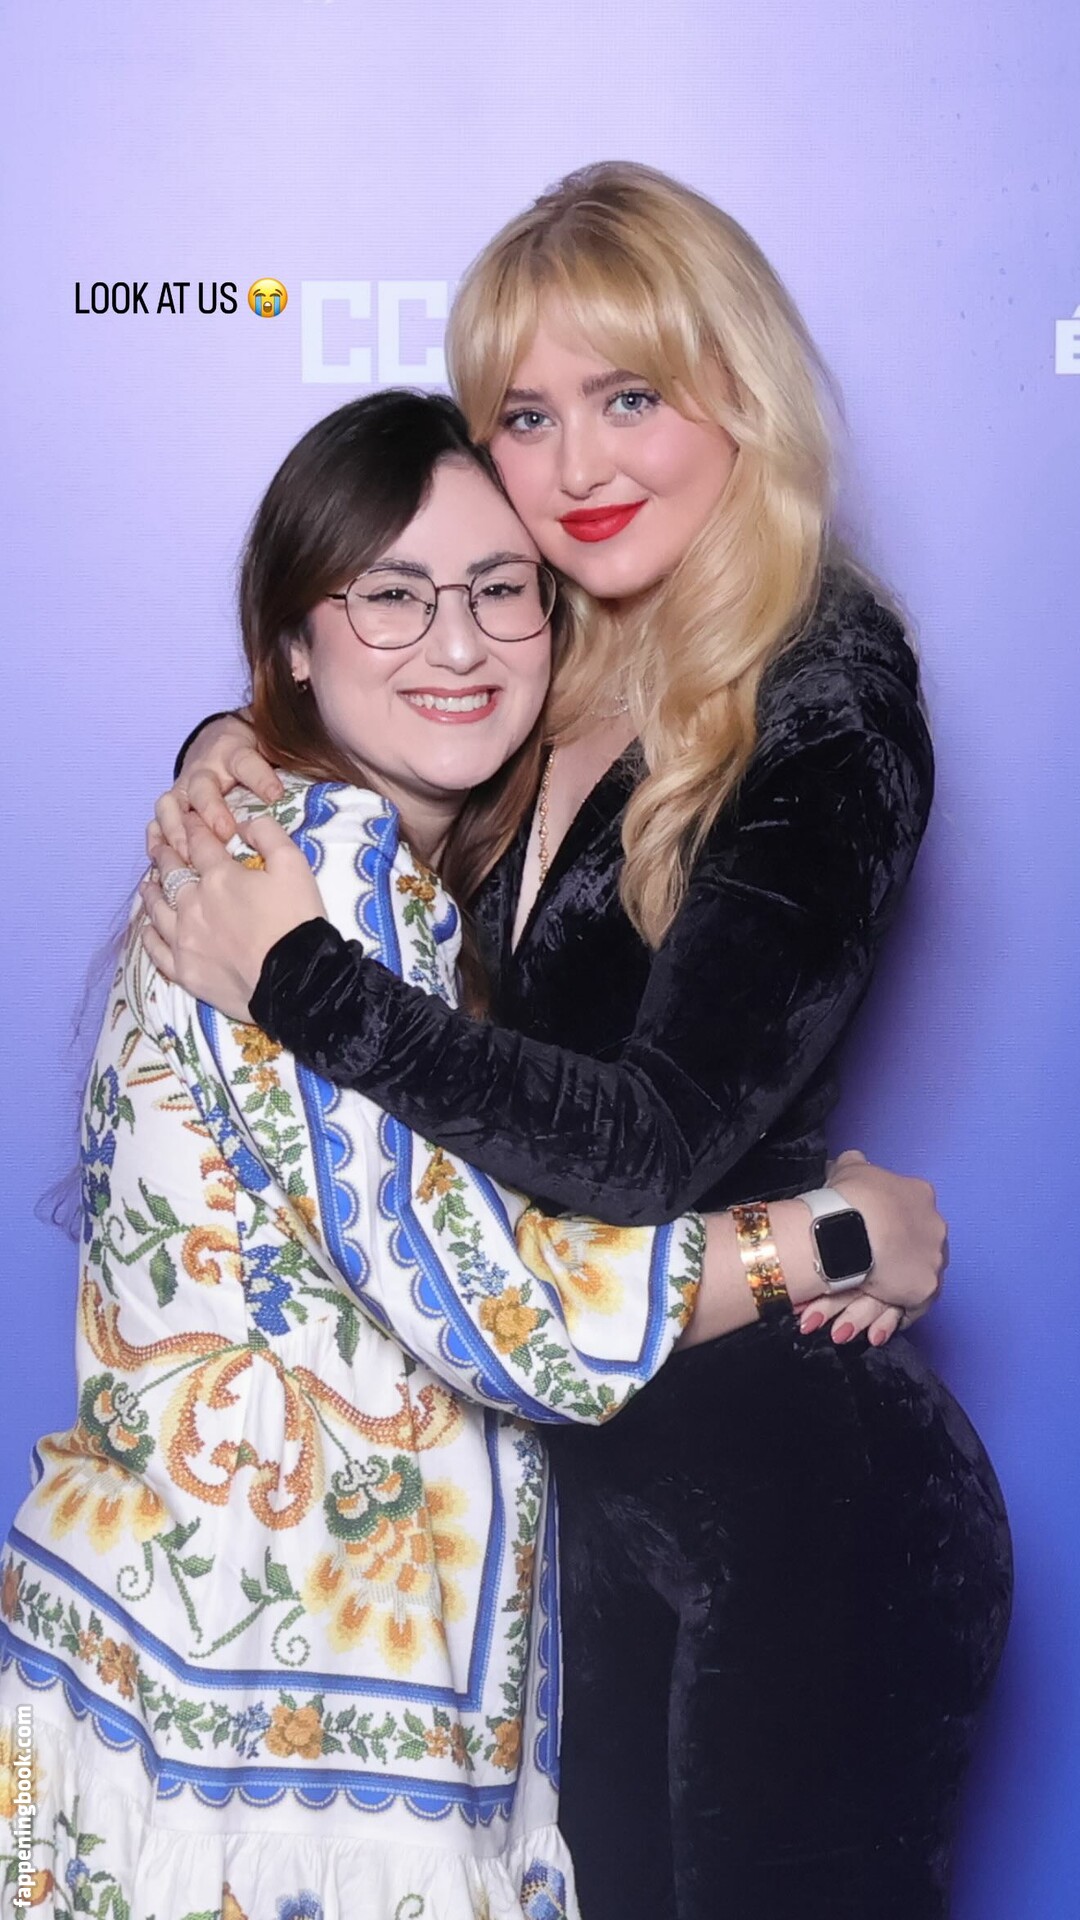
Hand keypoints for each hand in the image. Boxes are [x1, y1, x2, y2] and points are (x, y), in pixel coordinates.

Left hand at [139, 814, 326, 1020]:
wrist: (294, 981)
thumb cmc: (296, 921)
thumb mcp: (294, 865)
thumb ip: (267, 834)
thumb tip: (244, 824)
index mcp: (219, 876)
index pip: (199, 843)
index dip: (193, 827)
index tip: (188, 820)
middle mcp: (193, 904)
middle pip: (171, 873)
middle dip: (166, 855)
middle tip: (160, 847)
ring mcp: (184, 938)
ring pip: (157, 909)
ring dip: (152, 892)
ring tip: (148, 884)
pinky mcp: (184, 970)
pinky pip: (157, 950)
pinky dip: (149, 936)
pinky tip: (147, 929)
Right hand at [148, 712, 282, 863]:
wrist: (219, 740)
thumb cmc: (252, 754)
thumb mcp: (272, 751)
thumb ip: (292, 765)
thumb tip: (326, 777)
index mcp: (234, 754)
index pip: (247, 764)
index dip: (261, 778)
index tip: (276, 795)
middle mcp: (205, 769)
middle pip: (202, 787)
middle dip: (211, 810)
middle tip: (223, 833)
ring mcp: (184, 787)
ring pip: (172, 804)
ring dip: (177, 828)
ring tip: (186, 853)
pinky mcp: (172, 803)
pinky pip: (157, 819)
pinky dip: (157, 837)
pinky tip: (160, 858)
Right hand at [797, 1150, 947, 1346]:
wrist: (850, 1228)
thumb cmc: (849, 1196)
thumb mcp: (849, 1168)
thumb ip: (854, 1165)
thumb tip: (850, 1160)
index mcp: (920, 1195)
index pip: (910, 1213)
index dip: (890, 1227)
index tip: (871, 1235)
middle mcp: (936, 1227)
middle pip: (917, 1247)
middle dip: (895, 1260)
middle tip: (867, 1270)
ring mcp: (934, 1260)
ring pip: (914, 1279)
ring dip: (893, 1291)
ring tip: (867, 1302)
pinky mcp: (925, 1289)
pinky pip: (910, 1308)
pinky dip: (892, 1315)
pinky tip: (875, 1323)